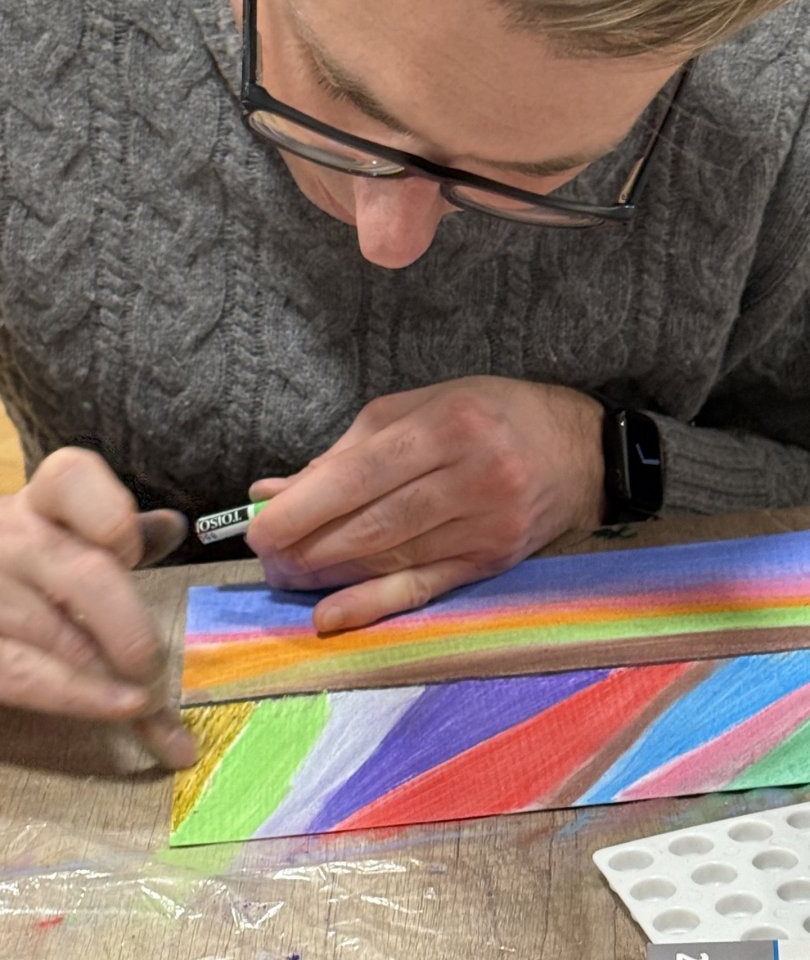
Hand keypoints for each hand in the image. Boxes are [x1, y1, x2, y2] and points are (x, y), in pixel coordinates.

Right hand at [0, 447, 195, 768]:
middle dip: (130, 627)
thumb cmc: (26, 567)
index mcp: (44, 503)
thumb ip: (118, 533)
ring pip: (61, 637)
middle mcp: (9, 537)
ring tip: (150, 701)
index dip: (108, 512)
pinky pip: (26, 674)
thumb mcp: (67, 537)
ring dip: (114, 677)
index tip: (130, 550)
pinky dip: (82, 696)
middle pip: (85, 574)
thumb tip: (174, 526)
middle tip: (155, 666)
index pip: (72, 479)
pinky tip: (122, 708)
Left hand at [247, 377, 604, 630]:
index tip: (260, 525)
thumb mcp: (423, 408)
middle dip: (309, 543)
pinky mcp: (492, 561)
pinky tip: (331, 616)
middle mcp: (472, 476)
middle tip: (266, 556)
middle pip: (375, 521)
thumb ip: (350, 448)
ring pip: (393, 557)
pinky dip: (374, 603)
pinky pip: (424, 587)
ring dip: (331, 572)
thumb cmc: (492, 416)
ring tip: (287, 575)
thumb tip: (277, 489)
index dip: (307, 505)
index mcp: (449, 426)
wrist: (582, 451)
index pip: (363, 474)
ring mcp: (486, 525)